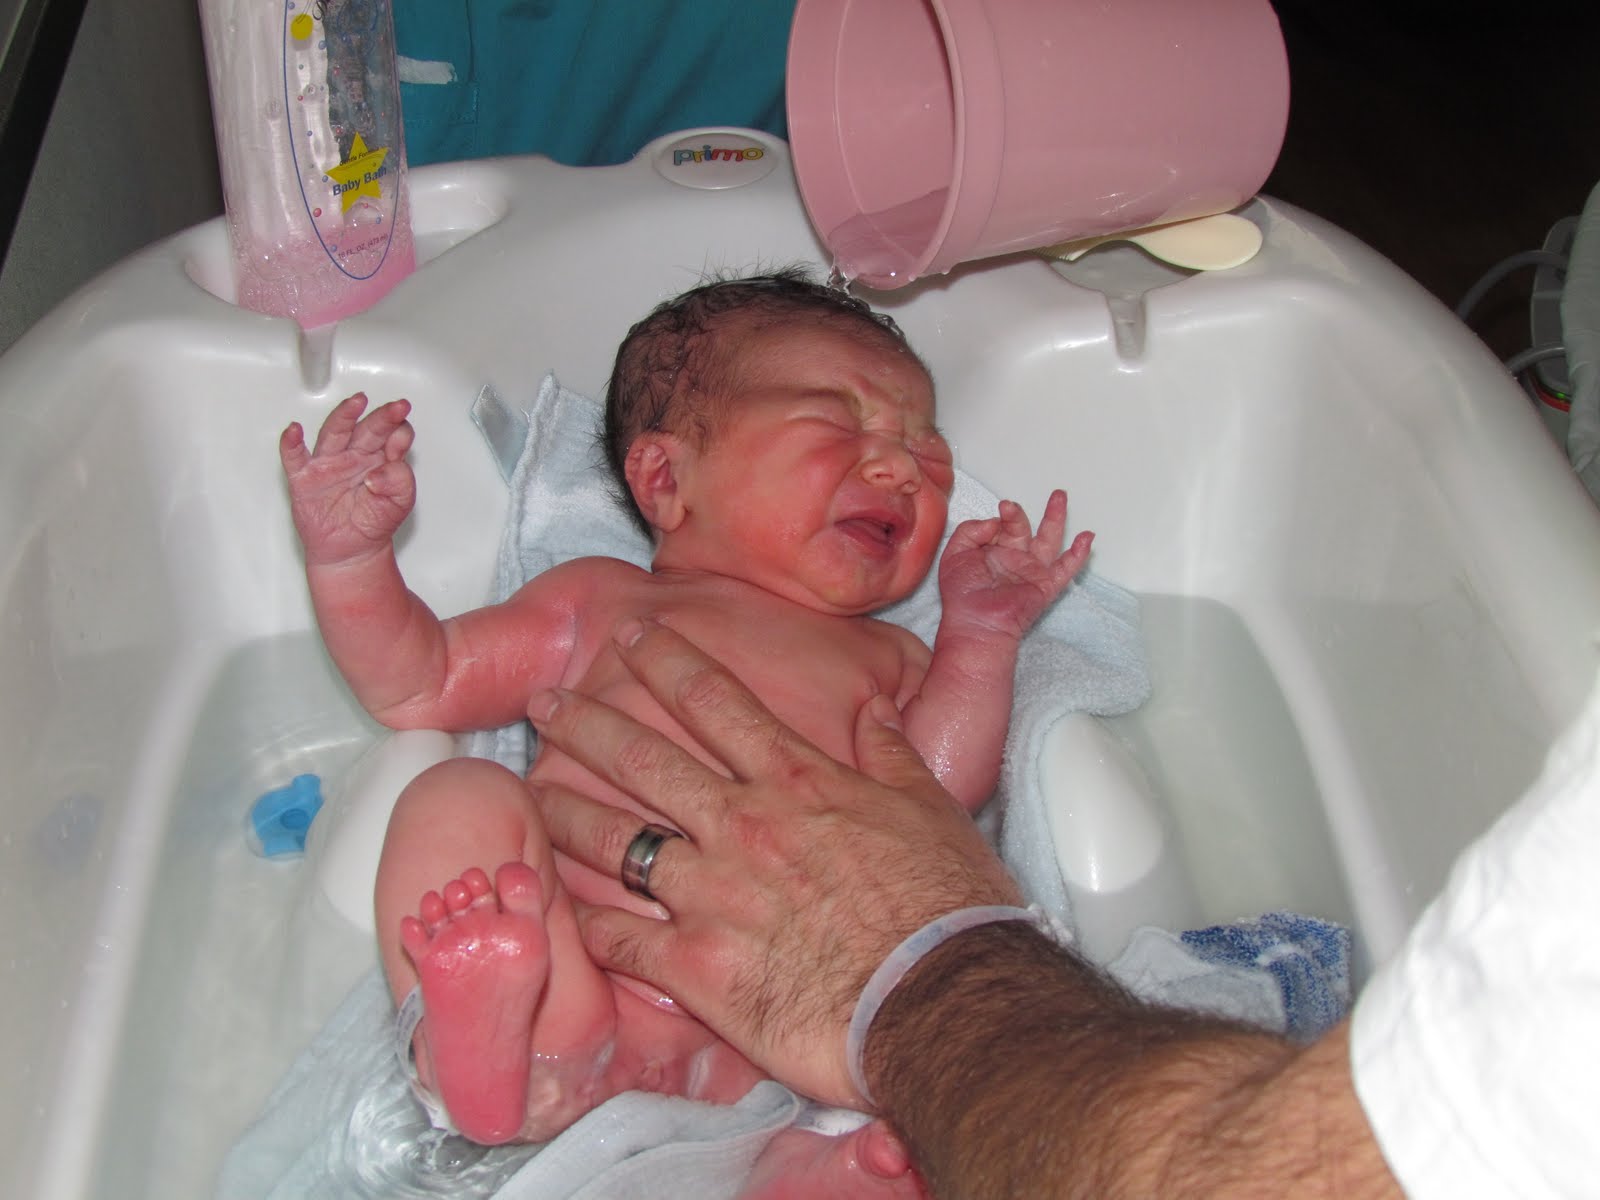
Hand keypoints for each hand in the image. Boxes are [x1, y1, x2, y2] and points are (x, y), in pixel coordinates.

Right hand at [279, 392, 415, 566]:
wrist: (352, 551)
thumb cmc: (375, 522)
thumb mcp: (400, 503)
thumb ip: (399, 481)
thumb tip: (378, 473)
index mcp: (380, 457)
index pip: (392, 435)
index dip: (400, 432)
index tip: (405, 432)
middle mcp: (354, 454)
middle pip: (367, 429)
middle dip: (382, 417)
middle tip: (397, 408)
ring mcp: (329, 463)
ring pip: (335, 433)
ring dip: (344, 416)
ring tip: (356, 403)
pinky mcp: (305, 478)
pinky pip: (295, 457)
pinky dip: (291, 443)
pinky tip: (294, 431)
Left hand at [528, 619, 1019, 1108]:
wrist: (941, 1003)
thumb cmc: (947, 908)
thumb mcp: (932, 808)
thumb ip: (892, 754)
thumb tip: (877, 708)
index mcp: (797, 782)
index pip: (715, 702)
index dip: (667, 662)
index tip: (632, 637)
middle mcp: (741, 825)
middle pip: (644, 760)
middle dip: (587, 723)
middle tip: (546, 702)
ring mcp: (710, 895)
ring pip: (614, 842)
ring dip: (564, 811)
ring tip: (530, 791)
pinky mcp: (695, 968)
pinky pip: (618, 939)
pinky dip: (584, 923)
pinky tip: (559, 908)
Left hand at [937, 489, 1091, 638]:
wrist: (976, 623)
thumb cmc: (961, 595)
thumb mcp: (955, 554)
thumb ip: (970, 530)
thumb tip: (995, 521)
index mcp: (991, 551)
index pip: (998, 527)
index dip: (997, 519)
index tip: (996, 516)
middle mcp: (1012, 559)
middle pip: (1022, 529)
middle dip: (1020, 513)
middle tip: (1012, 503)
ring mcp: (1030, 571)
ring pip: (1048, 540)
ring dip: (1055, 518)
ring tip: (1059, 497)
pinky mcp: (1045, 584)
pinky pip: (1066, 567)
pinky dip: (1078, 554)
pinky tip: (1087, 538)